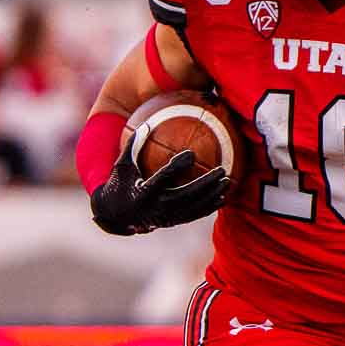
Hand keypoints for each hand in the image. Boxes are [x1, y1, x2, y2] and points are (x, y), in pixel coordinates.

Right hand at [90, 144, 228, 235]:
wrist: (116, 218)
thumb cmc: (119, 186)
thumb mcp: (122, 166)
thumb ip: (132, 146)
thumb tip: (146, 123)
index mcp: (144, 192)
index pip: (163, 178)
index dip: (177, 166)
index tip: (191, 154)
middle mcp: (156, 207)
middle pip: (186, 195)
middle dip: (205, 184)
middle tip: (221, 170)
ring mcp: (166, 217)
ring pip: (194, 208)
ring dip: (212, 196)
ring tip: (227, 182)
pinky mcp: (172, 222)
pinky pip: (194, 215)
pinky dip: (208, 207)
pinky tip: (222, 198)